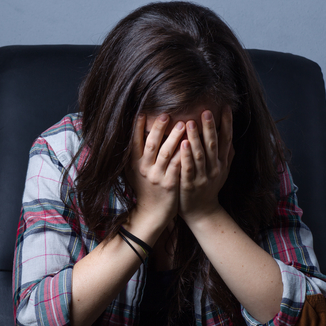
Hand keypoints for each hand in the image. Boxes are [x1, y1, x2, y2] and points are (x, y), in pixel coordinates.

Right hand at [129, 113, 184, 233]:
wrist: (151, 214)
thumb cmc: (146, 189)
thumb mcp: (134, 172)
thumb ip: (135, 155)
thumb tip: (135, 132)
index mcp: (134, 164)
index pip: (134, 142)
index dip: (137, 127)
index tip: (143, 112)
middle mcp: (144, 169)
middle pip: (151, 145)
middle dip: (158, 129)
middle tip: (166, 114)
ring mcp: (157, 177)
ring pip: (166, 153)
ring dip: (174, 138)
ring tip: (183, 124)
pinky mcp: (169, 184)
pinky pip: (177, 166)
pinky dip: (183, 154)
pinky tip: (190, 144)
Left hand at [178, 106, 233, 223]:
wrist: (202, 212)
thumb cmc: (209, 189)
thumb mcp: (222, 172)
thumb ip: (226, 156)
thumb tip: (231, 139)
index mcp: (222, 163)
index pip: (226, 140)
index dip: (227, 124)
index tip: (226, 108)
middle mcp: (215, 168)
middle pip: (213, 145)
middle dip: (210, 127)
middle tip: (206, 111)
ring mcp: (203, 177)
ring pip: (200, 155)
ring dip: (196, 138)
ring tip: (190, 122)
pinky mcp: (190, 185)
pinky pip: (188, 168)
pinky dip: (186, 156)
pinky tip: (183, 144)